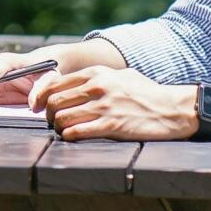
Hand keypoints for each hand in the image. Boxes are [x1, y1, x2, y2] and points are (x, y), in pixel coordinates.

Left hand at [36, 67, 199, 140]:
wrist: (171, 109)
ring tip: (64, 131)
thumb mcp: (120, 76)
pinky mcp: (111, 126)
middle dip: (48, 115)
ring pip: (62, 118)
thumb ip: (96, 78)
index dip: (41, 97)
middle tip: (53, 122)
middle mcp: (97, 87)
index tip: (39, 107)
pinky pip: (76, 132)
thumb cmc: (146, 93)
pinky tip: (73, 137)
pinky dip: (69, 136)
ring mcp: (104, 107)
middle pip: (54, 102)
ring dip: (58, 128)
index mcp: (97, 73)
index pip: (54, 83)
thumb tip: (74, 85)